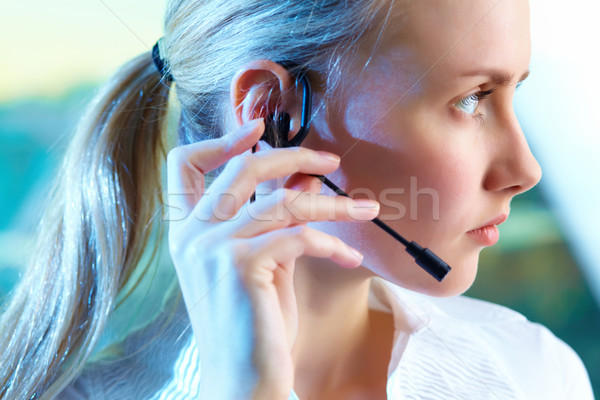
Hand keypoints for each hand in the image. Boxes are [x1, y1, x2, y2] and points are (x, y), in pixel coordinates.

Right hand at [166, 118, 378, 398]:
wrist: (242, 378)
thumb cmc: (253, 322)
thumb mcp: (263, 261)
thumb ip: (274, 219)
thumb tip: (305, 179)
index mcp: (188, 230)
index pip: (183, 163)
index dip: (219, 140)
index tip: (258, 130)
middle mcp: (192, 233)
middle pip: (243, 168)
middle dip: (294, 156)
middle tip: (332, 161)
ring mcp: (212, 247)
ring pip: (283, 200)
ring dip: (333, 205)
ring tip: (365, 211)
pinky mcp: (240, 265)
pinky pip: (299, 235)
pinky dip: (332, 243)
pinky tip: (349, 258)